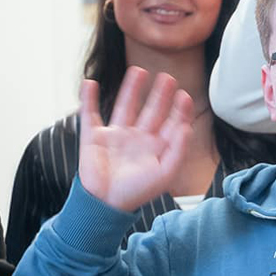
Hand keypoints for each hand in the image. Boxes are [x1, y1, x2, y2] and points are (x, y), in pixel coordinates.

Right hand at [76, 68, 197, 211]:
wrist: (104, 204)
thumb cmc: (136, 193)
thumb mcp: (164, 173)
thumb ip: (178, 150)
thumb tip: (187, 126)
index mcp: (154, 148)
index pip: (170, 124)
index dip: (178, 110)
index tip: (184, 95)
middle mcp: (136, 139)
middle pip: (150, 110)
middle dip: (159, 95)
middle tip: (168, 77)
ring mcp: (115, 136)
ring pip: (124, 106)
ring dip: (131, 89)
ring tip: (138, 71)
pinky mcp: (93, 137)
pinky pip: (89, 113)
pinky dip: (88, 98)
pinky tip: (89, 83)